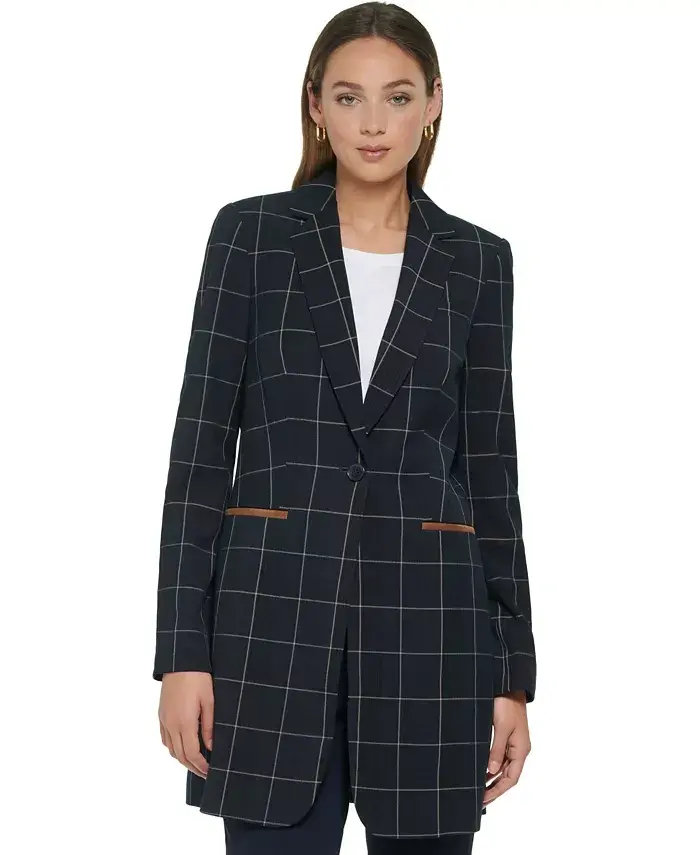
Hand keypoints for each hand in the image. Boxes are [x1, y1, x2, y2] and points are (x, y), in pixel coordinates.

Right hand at [158, 671, 213, 778]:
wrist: (180, 662)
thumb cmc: (199, 678)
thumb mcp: (210, 701)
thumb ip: (209, 726)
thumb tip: (211, 747)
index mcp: (184, 722)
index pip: (192, 754)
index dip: (201, 766)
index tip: (210, 772)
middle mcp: (171, 724)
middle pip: (180, 756)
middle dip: (192, 767)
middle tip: (205, 773)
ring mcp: (164, 720)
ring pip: (171, 749)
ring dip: (182, 759)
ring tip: (196, 763)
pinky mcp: (161, 715)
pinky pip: (165, 738)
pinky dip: (174, 748)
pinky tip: (183, 747)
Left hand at [483, 690, 530, 805]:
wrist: (508, 685)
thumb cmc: (507, 704)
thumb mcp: (501, 728)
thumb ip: (496, 750)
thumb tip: (491, 771)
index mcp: (521, 749)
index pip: (511, 778)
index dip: (497, 790)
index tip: (484, 799)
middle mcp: (519, 749)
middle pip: (508, 776)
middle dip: (494, 788)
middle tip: (479, 799)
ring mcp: (514, 743)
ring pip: (504, 767)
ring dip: (492, 778)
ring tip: (478, 788)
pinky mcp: (507, 736)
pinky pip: (500, 757)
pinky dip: (492, 766)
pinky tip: (482, 769)